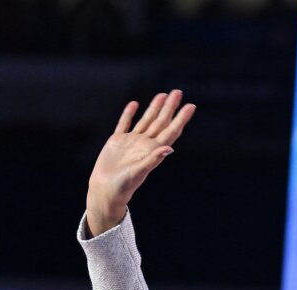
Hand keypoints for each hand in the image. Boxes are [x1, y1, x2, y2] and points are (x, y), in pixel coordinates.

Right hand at [85, 89, 195, 235]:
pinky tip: (135, 104)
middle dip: (170, 107)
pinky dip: (129, 114)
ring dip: (154, 107)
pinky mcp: (117, 141)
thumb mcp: (140, 172)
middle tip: (178, 92)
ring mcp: (132, 142)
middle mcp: (145, 144)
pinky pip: (124, 124)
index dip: (181, 118)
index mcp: (153, 151)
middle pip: (161, 122)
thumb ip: (153, 159)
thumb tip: (169, 149)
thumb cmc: (124, 185)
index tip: (191, 106)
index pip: (171, 131)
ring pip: (146, 120)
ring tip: (163, 94)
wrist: (106, 190)